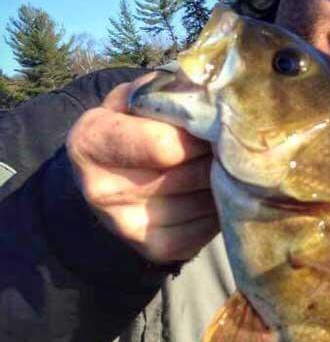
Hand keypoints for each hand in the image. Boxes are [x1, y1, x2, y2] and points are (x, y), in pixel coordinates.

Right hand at [67, 74, 218, 263]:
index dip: (199, 132)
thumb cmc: (134, 128)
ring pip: (206, 200)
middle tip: (227, 143)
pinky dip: (221, 207)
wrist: (114, 181)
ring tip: (219, 165)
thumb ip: (169, 92)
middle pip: (192, 173)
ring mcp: (129, 227)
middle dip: (217, 155)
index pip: (164, 145)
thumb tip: (216, 97)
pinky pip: (209, 226)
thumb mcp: (138, 98)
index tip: (212, 123)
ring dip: (224, 181)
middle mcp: (102, 190)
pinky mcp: (157, 250)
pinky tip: (213, 192)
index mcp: (90, 141)